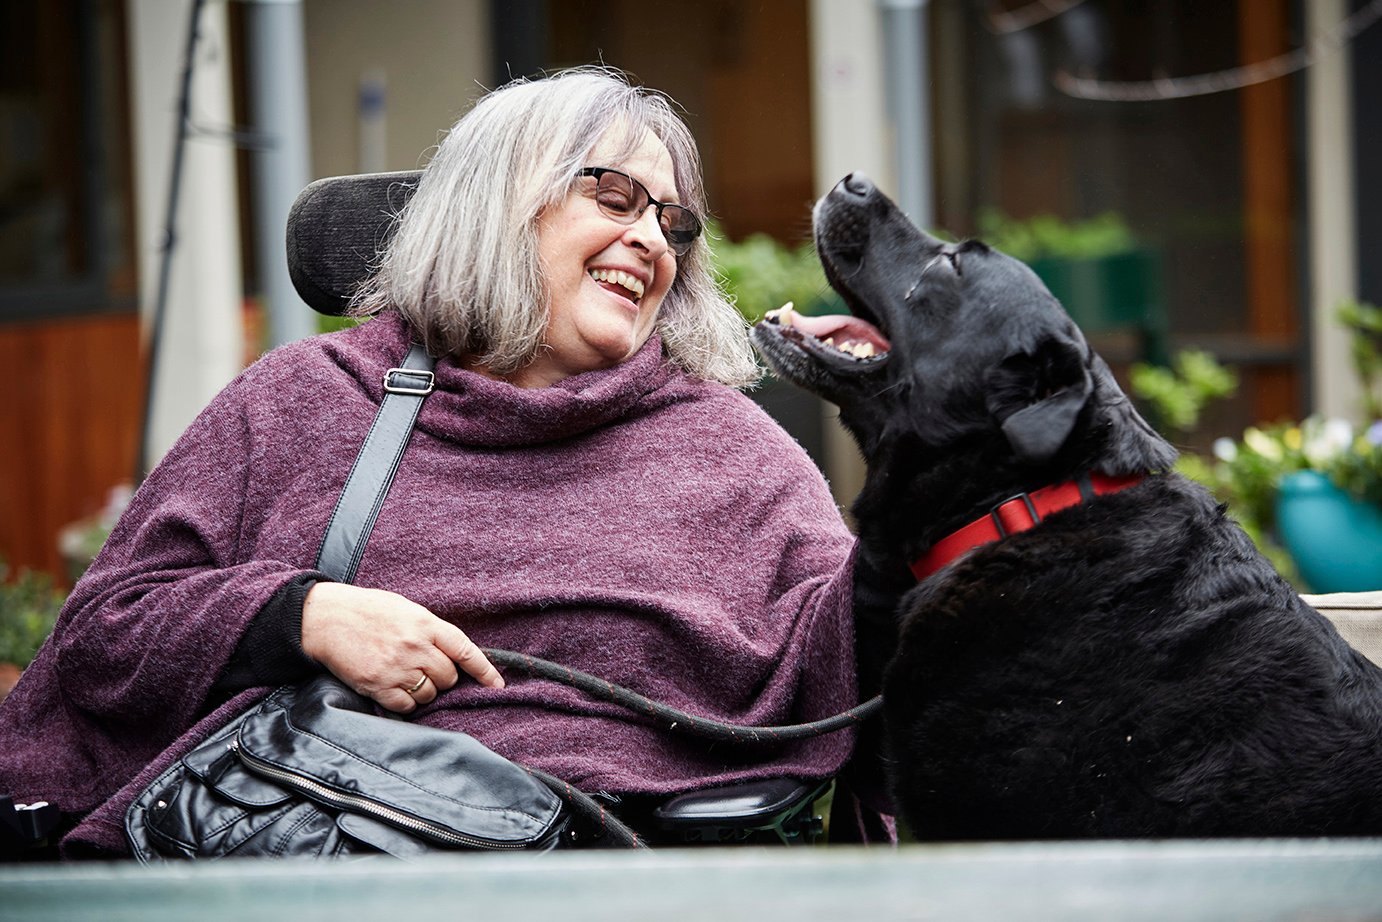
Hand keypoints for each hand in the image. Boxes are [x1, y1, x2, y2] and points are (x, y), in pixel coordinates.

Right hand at [300, 582, 503, 712]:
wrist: (326, 618)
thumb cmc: (368, 610)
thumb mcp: (406, 609)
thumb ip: (431, 629)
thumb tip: (452, 654)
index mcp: (426, 623)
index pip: (466, 650)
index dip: (484, 670)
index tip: (497, 685)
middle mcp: (415, 647)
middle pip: (448, 677)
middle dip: (442, 677)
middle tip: (424, 668)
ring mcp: (397, 668)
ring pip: (429, 694)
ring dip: (423, 690)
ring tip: (404, 674)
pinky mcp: (378, 686)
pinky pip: (406, 706)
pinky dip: (405, 702)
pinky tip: (393, 687)